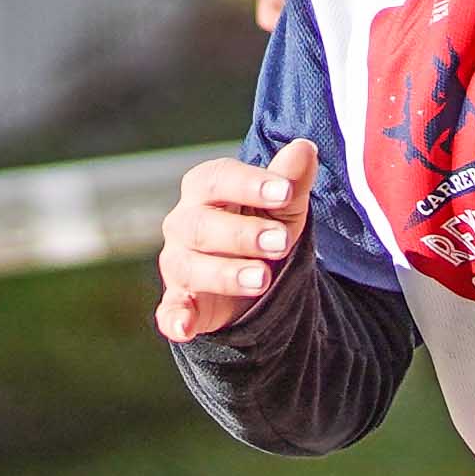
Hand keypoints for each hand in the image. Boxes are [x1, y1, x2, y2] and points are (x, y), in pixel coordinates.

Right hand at [156, 140, 320, 344]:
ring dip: (225, 274)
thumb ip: (290, 180)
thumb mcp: (283, 206)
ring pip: (191, 267)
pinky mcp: (180, 303)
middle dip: (243, 233)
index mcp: (205, 190)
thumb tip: (305, 148)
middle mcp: (183, 223)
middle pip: (202, 225)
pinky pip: (170, 312)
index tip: (284, 191)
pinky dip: (175, 319)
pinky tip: (184, 327)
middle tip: (281, 241)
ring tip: (263, 279)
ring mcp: (179, 264)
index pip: (218, 178)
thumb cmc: (264, 228)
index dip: (250, 184)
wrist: (254, 278)